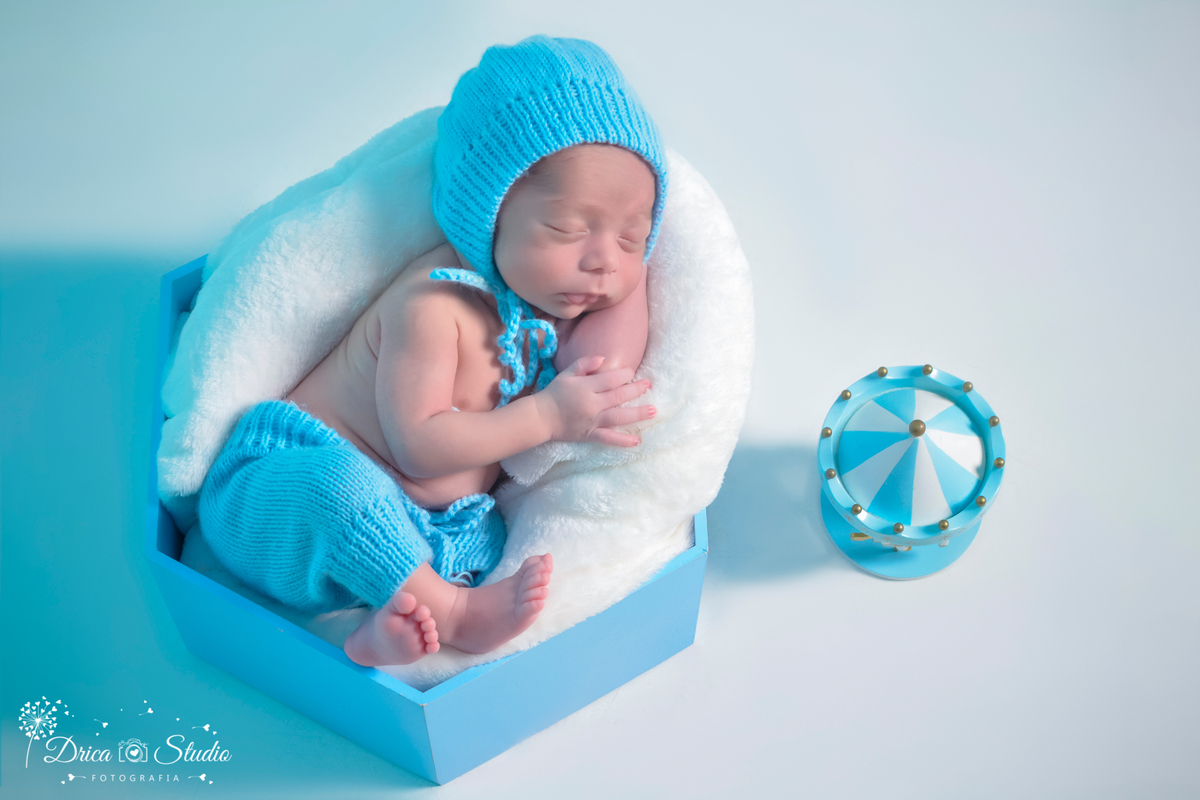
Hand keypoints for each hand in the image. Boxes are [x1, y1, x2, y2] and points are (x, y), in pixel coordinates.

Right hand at [535, 356, 654, 446]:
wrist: (541, 418)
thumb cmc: (554, 393)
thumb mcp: (566, 373)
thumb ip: (584, 364)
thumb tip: (603, 358)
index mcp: (586, 387)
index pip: (610, 379)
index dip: (624, 375)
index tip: (632, 373)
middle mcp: (592, 404)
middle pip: (619, 396)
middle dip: (636, 390)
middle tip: (649, 385)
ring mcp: (593, 421)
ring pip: (619, 417)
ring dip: (637, 414)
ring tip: (653, 411)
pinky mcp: (590, 434)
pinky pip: (609, 438)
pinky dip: (623, 441)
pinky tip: (637, 440)